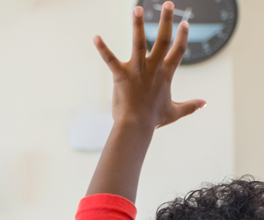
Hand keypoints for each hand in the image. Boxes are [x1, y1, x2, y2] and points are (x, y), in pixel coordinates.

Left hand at [95, 2, 204, 130]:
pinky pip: (110, 59)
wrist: (136, 126)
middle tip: (167, 3)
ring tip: (136, 9)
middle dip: (166, 20)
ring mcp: (137, 70)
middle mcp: (153, 68)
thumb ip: (190, 106)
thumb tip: (205, 103)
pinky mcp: (121, 75)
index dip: (183, 35)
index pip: (178, 50)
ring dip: (137, 25)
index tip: (184, 22)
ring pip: (139, 42)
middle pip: (163, 39)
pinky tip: (95, 37)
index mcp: (166, 74)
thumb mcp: (175, 112)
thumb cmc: (153, 119)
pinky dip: (103, 49)